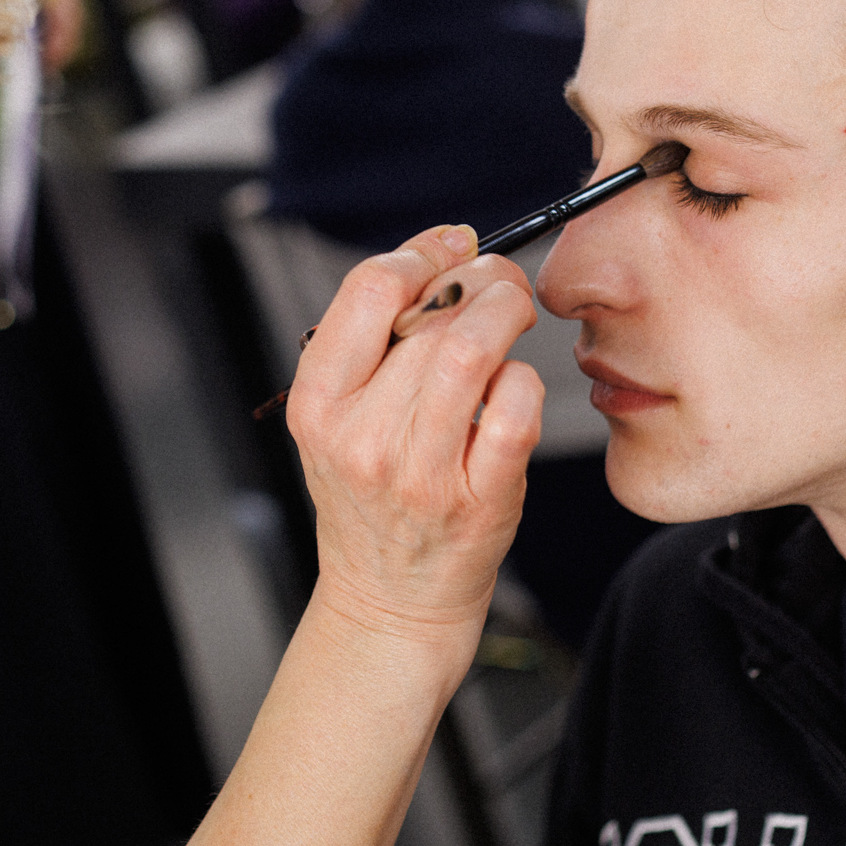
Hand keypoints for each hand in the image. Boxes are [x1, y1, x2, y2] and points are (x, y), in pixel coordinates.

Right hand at [286, 226, 540, 652]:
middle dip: (480, 278)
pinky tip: (517, 381)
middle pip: (431, 316)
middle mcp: (362, 437)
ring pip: (473, 352)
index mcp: (319, 405)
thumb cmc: (372, 499)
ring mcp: (421, 473)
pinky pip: (515, 410)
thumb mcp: (339, 421)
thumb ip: (374, 344)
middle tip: (501, 280)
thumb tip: (445, 251)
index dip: (422, 251)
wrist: (389, 601)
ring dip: (507, 312)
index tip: (453, 244)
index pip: (370, 291)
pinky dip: (526, 379)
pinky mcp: (479, 499)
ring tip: (515, 311)